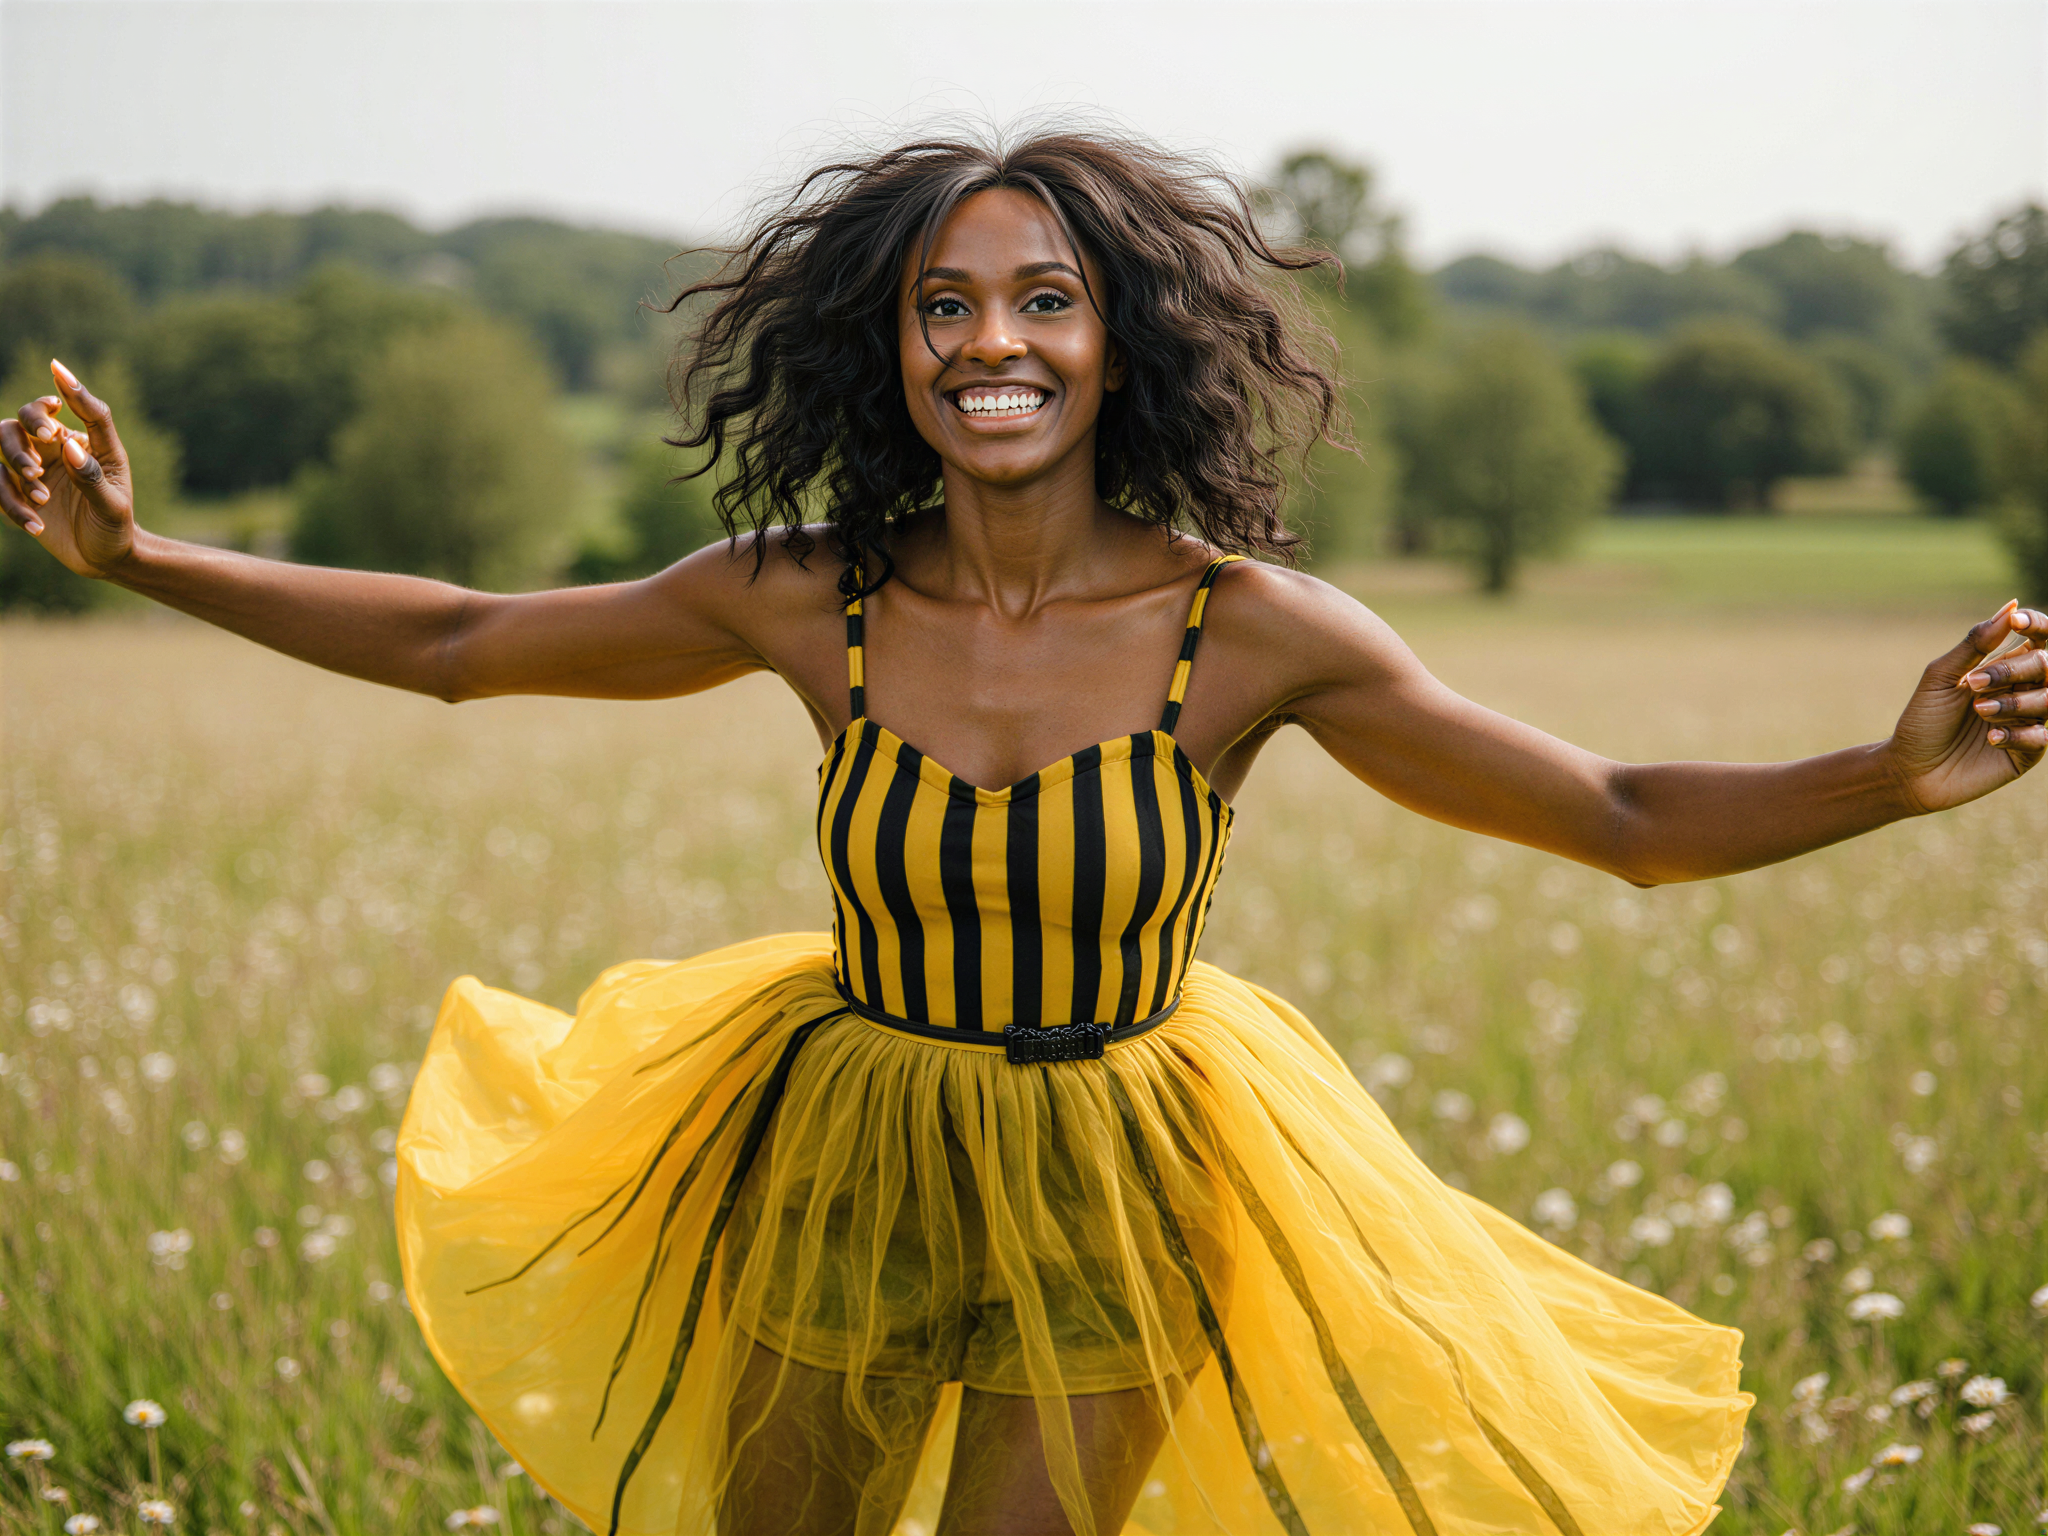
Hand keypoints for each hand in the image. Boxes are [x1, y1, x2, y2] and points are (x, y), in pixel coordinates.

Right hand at [0, 360, 137, 576]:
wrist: (102, 558)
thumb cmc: (115, 526)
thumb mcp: (112, 506)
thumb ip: (92, 477)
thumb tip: (69, 444)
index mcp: (91, 445)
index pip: (84, 410)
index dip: (71, 388)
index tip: (56, 368)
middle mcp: (59, 449)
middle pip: (29, 417)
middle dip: (30, 423)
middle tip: (47, 440)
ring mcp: (34, 467)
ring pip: (4, 442)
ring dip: (17, 463)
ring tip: (42, 497)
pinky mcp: (15, 490)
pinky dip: (11, 504)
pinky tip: (36, 527)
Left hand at [1887, 600, 2046, 813]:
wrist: (1909, 770)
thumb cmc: (1923, 721)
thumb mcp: (1942, 677)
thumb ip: (1975, 644)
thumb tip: (2010, 607)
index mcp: (2007, 669)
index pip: (2039, 640)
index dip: (2037, 625)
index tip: (2017, 622)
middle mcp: (2024, 691)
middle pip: (2047, 666)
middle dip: (2014, 671)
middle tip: (1975, 685)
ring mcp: (2029, 722)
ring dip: (2014, 703)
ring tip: (1979, 712)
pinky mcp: (2027, 753)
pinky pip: (2040, 738)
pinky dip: (2016, 733)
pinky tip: (1989, 737)